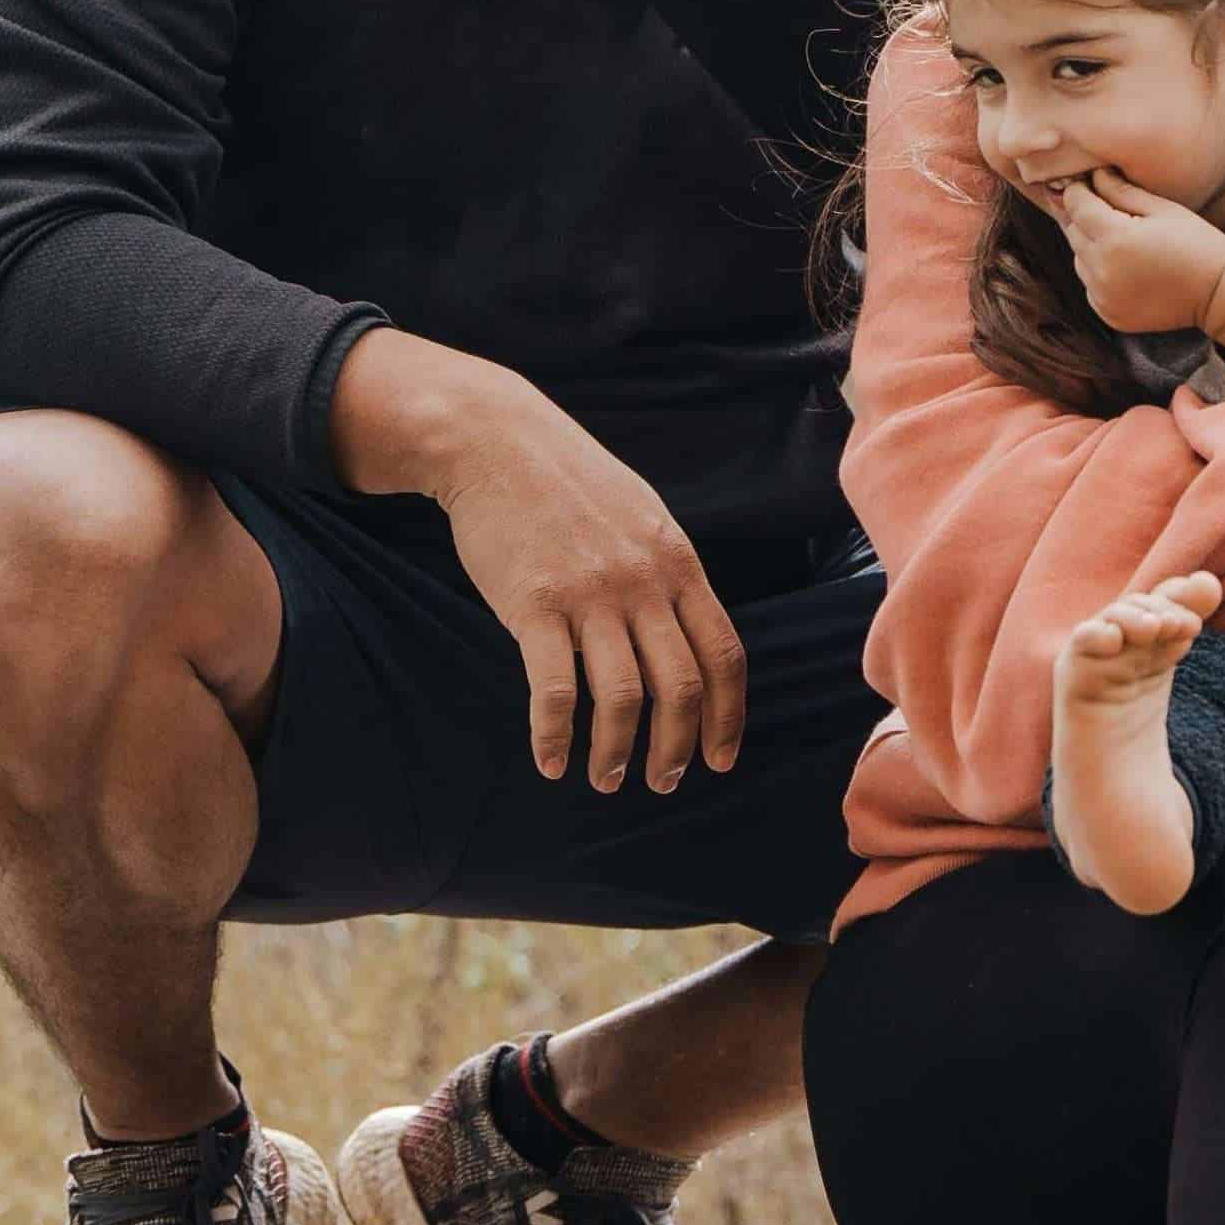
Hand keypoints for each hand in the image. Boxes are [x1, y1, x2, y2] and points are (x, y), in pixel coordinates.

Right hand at [335, 332, 746, 790]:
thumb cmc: (571, 485)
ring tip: (607, 779)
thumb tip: (690, 639)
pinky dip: (555, 735)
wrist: (497, 441)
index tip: (721, 758)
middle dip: (676, 748)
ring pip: (623, 697)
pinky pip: (555, 688)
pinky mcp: (533, 605)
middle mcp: (643, 583)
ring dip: (617, 752)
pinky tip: (550, 761)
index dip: (728, 716)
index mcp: (679, 564)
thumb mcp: (644, 519)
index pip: (724, 654)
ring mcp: (589, 595)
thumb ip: (670, 577)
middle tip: (663, 783)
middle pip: (680, 686)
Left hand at [1050, 170, 1224, 338]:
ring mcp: (1103, 296)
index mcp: (1115, 238)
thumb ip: (1121, 191)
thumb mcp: (1162, 208)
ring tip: (1120, 239)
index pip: (1076, 205)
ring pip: (1078, 259)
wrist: (1219, 294)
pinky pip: (1089, 285)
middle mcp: (1102, 270)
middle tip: (1105, 207)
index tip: (1087, 182)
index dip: (1079, 189)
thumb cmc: (1197, 243)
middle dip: (1083, 216)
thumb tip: (1092, 175)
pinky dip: (1099, 273)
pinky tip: (1125, 266)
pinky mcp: (1108, 314)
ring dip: (1090, 245)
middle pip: (1072, 231)